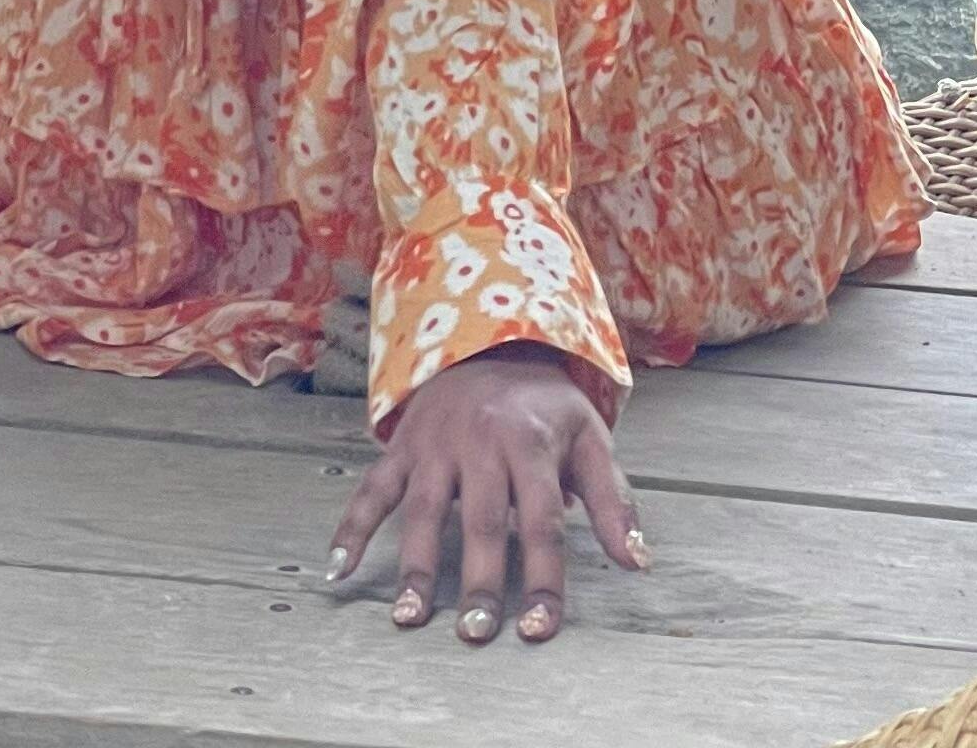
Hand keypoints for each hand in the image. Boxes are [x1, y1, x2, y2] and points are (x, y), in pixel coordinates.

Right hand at [326, 346, 649, 643]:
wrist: (491, 340)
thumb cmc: (545, 407)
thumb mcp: (589, 437)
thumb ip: (613, 501)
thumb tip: (637, 563)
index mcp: (532, 443)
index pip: (542, 521)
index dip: (542, 577)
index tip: (538, 629)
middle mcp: (483, 442)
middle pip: (482, 520)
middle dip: (478, 580)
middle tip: (476, 634)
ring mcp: (437, 445)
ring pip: (424, 510)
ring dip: (416, 566)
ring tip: (410, 619)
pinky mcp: (404, 447)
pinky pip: (374, 488)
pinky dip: (353, 526)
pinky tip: (339, 569)